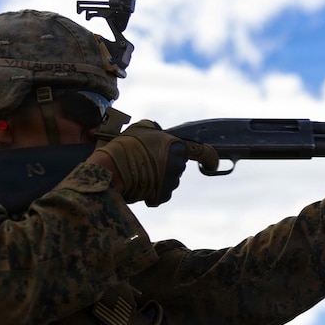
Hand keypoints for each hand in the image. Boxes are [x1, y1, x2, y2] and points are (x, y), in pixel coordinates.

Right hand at [92, 120, 218, 205]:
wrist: (111, 169)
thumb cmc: (124, 146)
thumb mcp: (141, 128)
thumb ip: (157, 131)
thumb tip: (160, 134)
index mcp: (176, 146)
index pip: (203, 153)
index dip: (210, 159)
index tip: (213, 164)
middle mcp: (178, 165)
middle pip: (177, 166)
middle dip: (165, 164)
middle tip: (145, 160)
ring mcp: (171, 182)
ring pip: (168, 180)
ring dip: (156, 177)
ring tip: (137, 171)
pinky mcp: (162, 196)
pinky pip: (160, 193)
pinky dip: (151, 190)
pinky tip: (138, 183)